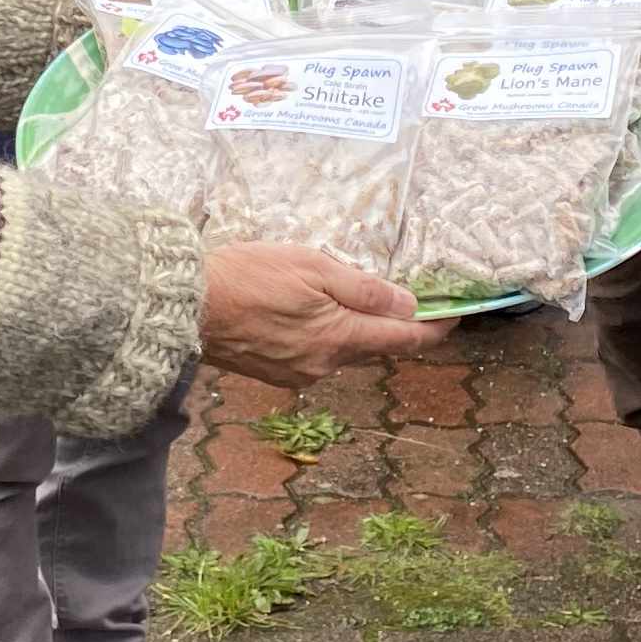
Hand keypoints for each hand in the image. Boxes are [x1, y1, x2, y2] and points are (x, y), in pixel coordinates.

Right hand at [198, 242, 454, 384]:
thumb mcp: (313, 267)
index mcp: (339, 338)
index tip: (455, 317)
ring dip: (350, 330)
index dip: (434, 329)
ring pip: (341, 351)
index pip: (404, 339)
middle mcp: (324, 365)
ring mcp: (298, 374)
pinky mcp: (274, 374)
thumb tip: (408, 306)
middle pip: (373, 347)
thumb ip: (364, 290)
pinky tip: (303, 314)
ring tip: (340, 299)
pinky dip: (320, 336)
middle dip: (390, 327)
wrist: (184, 307)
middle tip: (403, 301)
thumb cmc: (248, 277)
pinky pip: (313, 356)